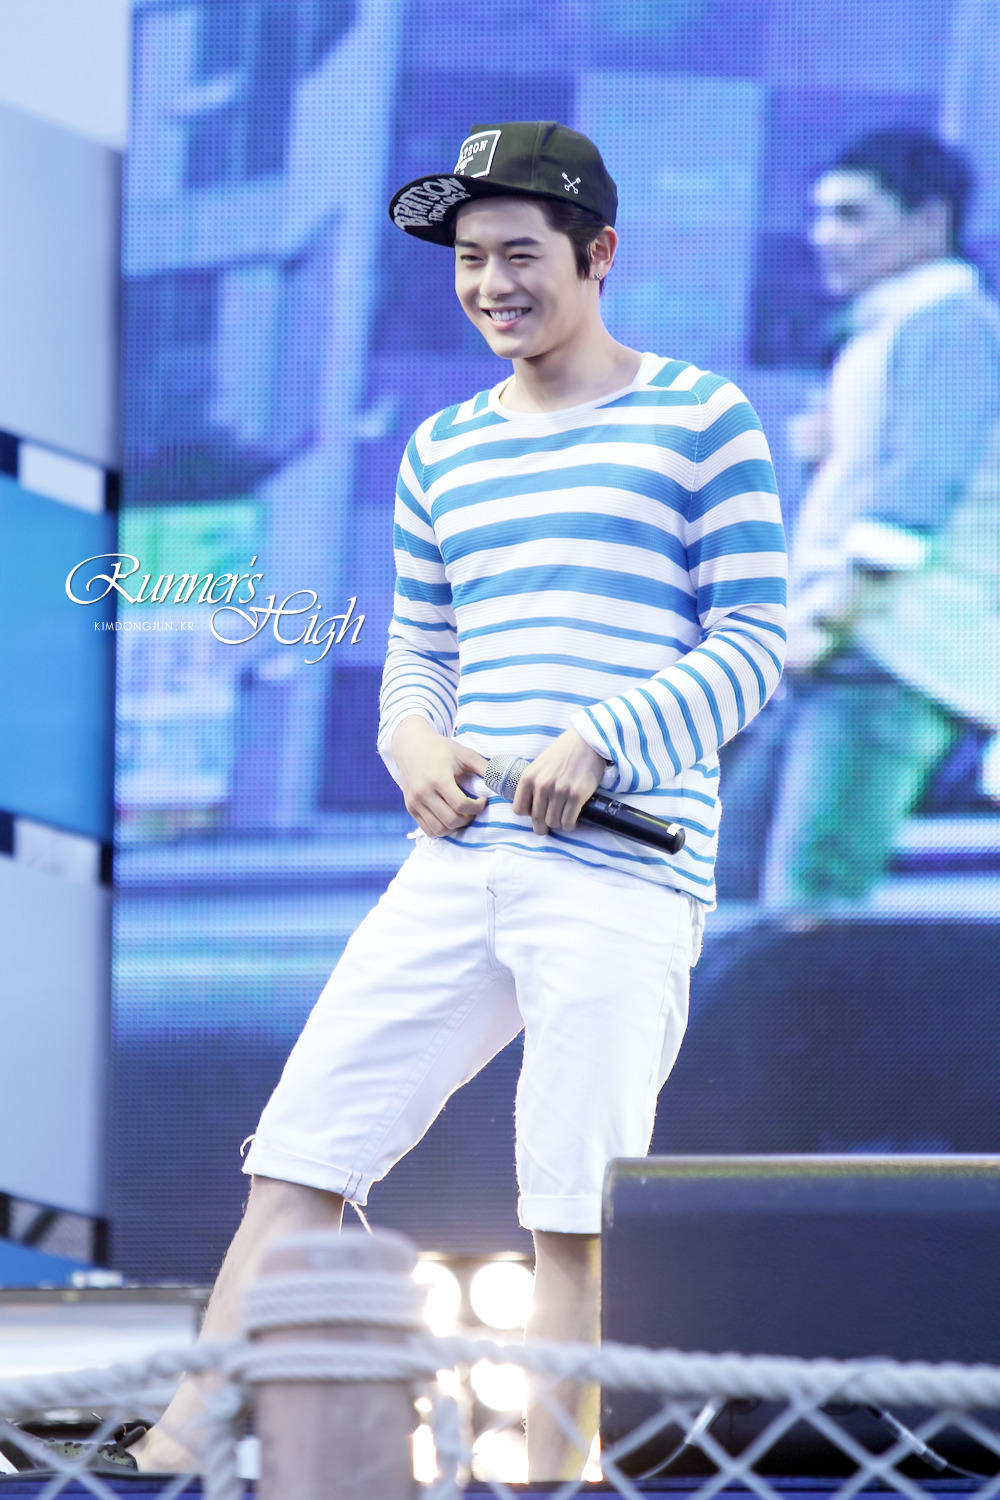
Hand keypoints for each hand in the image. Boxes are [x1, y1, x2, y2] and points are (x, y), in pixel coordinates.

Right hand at [391, 717, 487, 836]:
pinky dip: (441, 829)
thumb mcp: (464, 754)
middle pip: (451, 821)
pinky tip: (449, 818)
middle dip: (468, 820)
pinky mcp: (410, 808)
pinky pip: (428, 830)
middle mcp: (424, 792)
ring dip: (455, 828)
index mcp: (438, 778)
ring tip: (462, 815)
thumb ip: (484, 767)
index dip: (477, 808)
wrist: (411, 746)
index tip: (482, 801)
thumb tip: (502, 781)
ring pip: (439, 829)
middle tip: (473, 810)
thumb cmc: (440, 749)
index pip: (461, 806)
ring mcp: (415, 802)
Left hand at [511, 727, 607, 834]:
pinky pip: (568, 821)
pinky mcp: (576, 795)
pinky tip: (571, 821)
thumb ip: (533, 783)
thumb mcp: (539, 765)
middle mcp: (542, 785)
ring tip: (562, 819)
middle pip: (536, 819)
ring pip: (552, 822)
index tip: (535, 813)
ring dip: (557, 824)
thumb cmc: (563, 753)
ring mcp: (559, 791)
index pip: (519, 809)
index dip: (528, 815)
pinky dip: (569, 825)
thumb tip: (532, 808)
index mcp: (529, 777)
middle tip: (547, 827)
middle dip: (542, 826)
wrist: (587, 741)